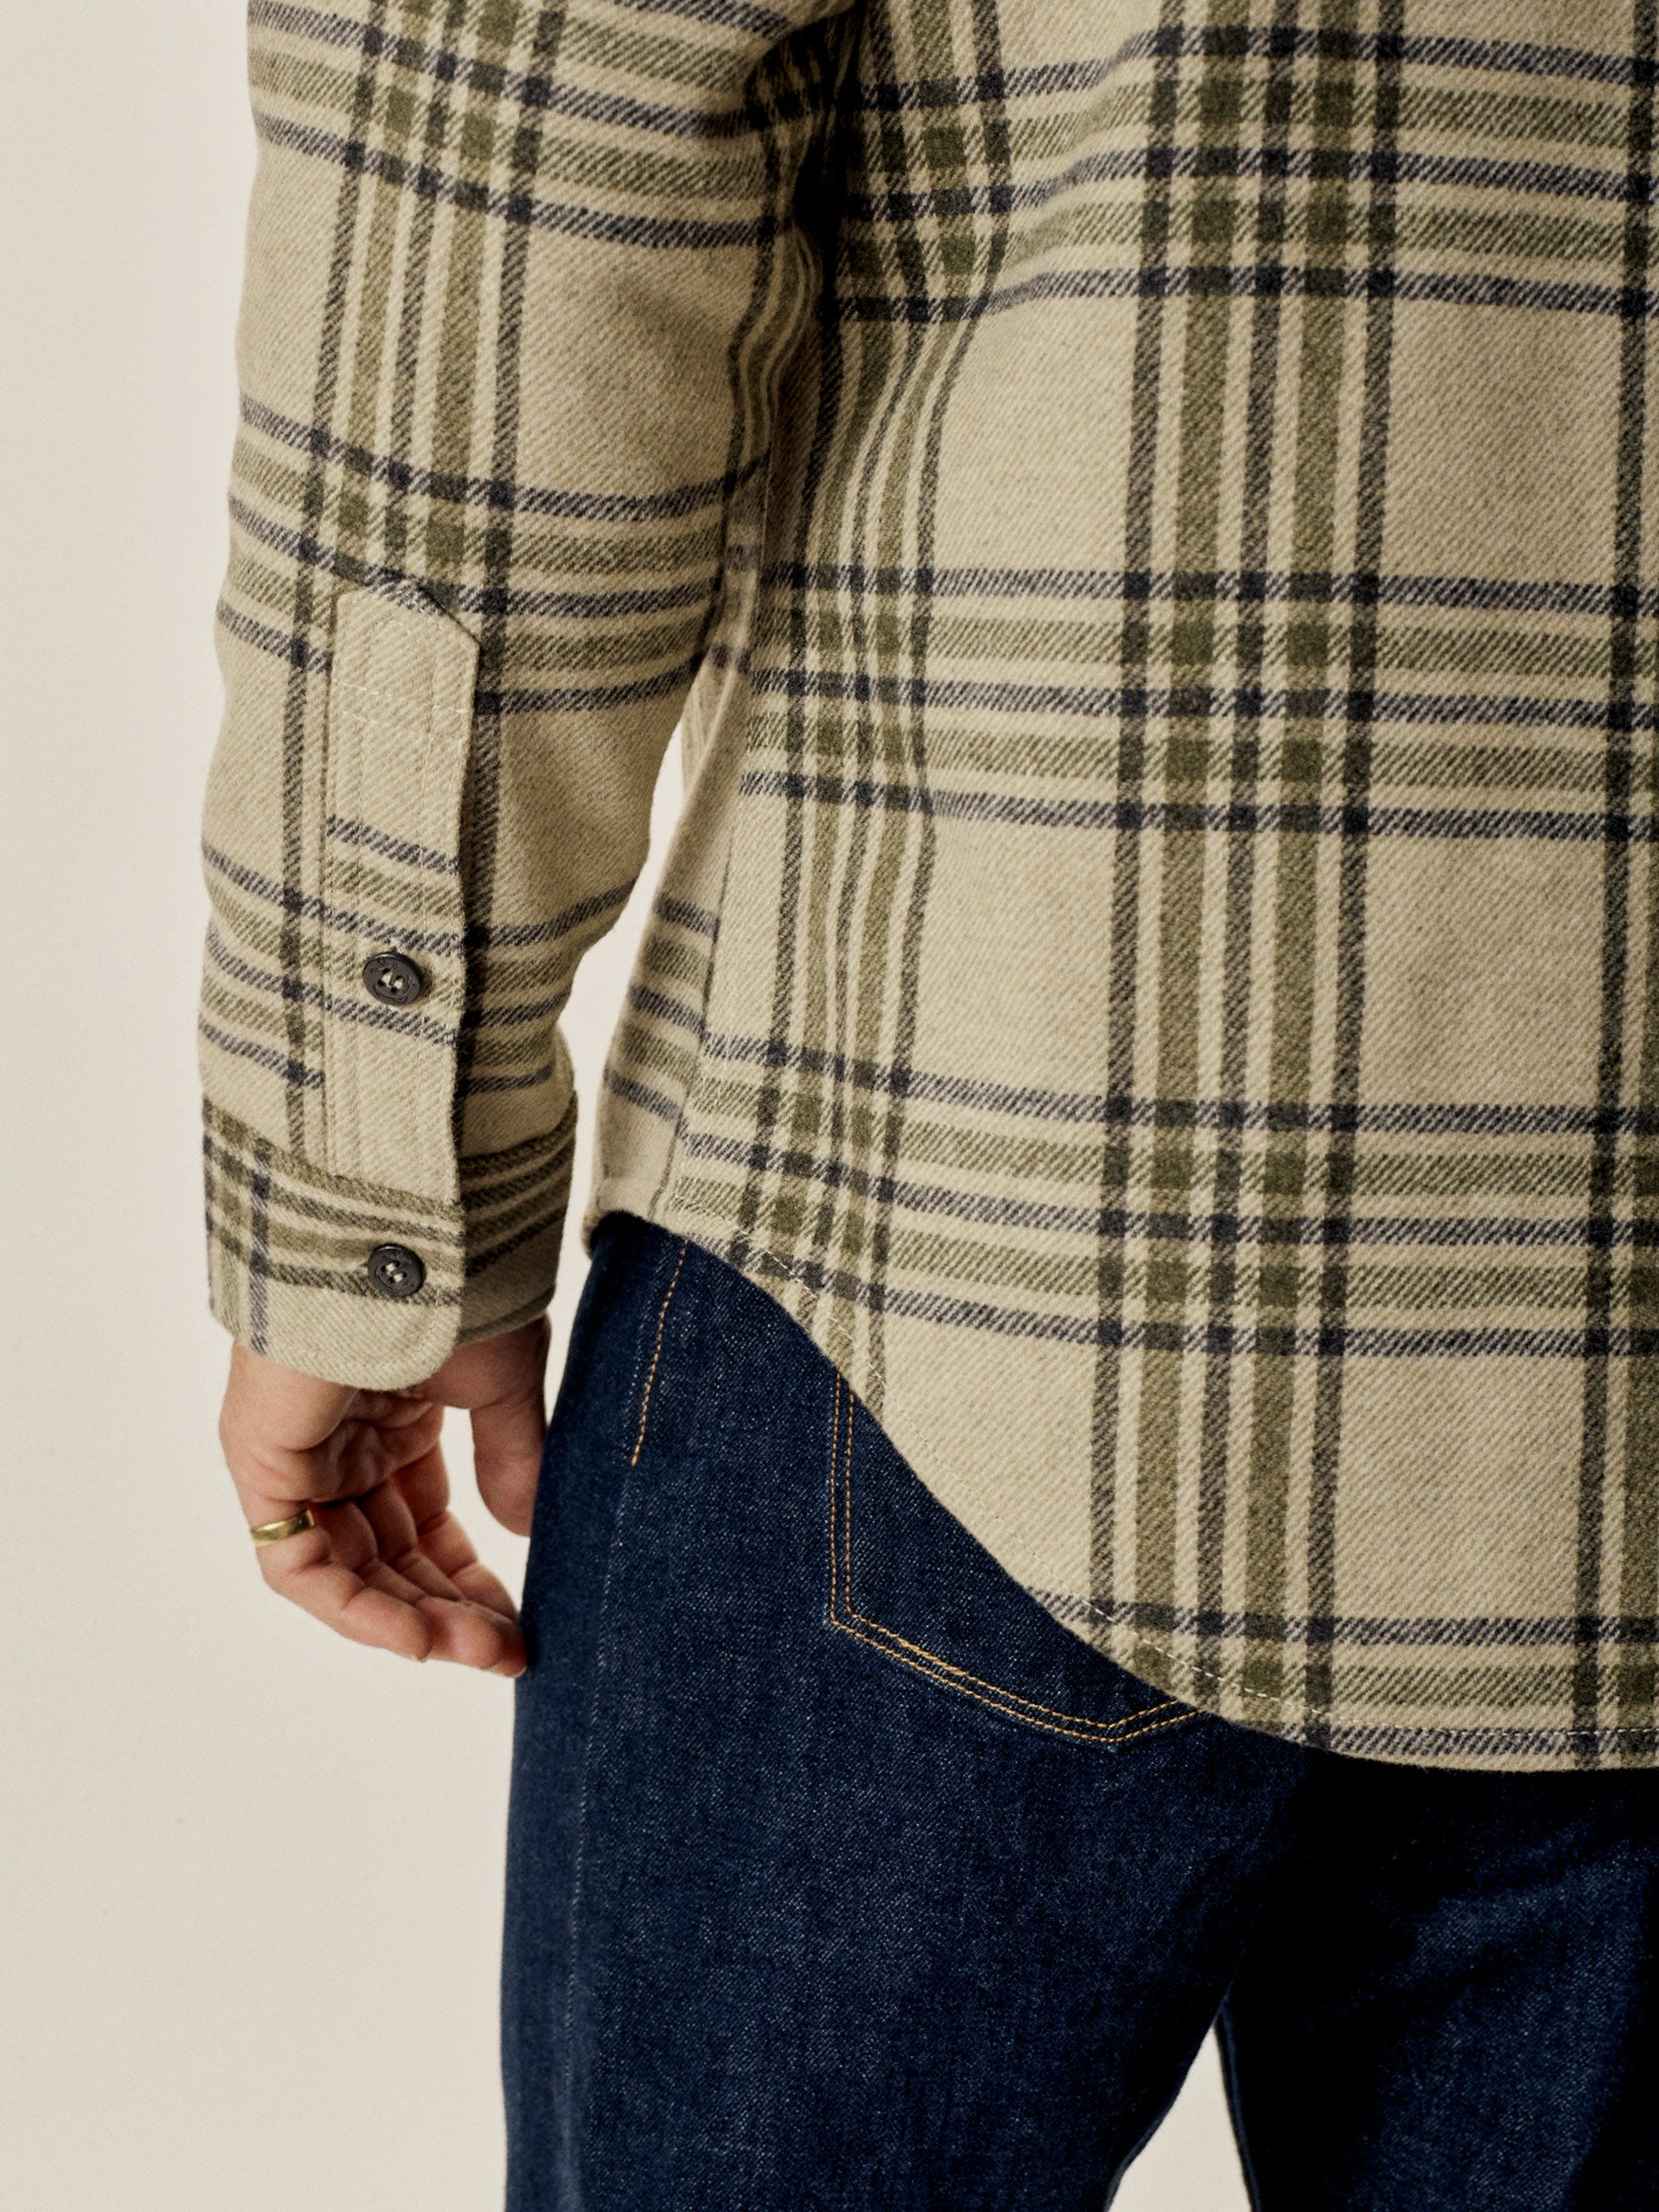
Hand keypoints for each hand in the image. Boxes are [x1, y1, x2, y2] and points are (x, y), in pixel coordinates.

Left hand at [217, 1317, 550, 1674]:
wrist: (398, 1234)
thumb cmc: (452, 1286)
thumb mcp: (500, 1385)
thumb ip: (512, 1460)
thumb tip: (529, 1532)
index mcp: (392, 1418)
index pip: (424, 1525)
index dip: (470, 1580)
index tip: (524, 1622)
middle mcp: (339, 1444)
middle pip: (389, 1558)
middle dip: (448, 1611)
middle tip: (508, 1654)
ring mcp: (298, 1456)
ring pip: (348, 1571)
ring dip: (411, 1620)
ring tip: (478, 1652)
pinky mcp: (261, 1464)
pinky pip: (298, 1565)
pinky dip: (354, 1609)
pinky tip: (417, 1636)